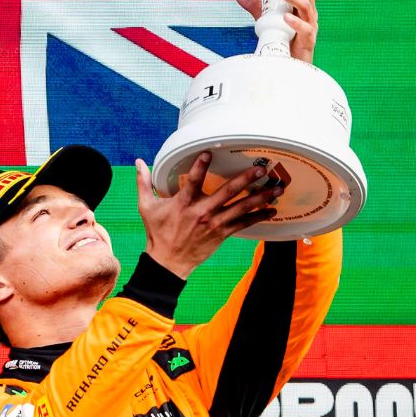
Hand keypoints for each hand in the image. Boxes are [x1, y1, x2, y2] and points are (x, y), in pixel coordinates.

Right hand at [133, 152, 283, 277]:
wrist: (167, 263)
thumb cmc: (158, 233)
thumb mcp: (146, 207)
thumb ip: (144, 183)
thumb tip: (138, 163)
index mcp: (183, 204)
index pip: (193, 181)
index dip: (201, 166)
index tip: (209, 153)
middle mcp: (201, 212)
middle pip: (227, 193)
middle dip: (246, 180)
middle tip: (261, 169)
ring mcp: (214, 224)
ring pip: (241, 208)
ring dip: (260, 197)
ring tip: (277, 187)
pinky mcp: (222, 234)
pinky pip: (244, 224)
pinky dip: (259, 217)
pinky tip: (272, 210)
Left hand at [231, 0, 330, 62]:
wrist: (286, 63)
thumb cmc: (282, 38)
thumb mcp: (266, 17)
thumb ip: (254, 3)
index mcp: (304, 5)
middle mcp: (310, 13)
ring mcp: (310, 26)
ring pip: (306, 6)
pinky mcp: (307, 41)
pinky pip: (305, 29)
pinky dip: (295, 22)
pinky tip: (285, 17)